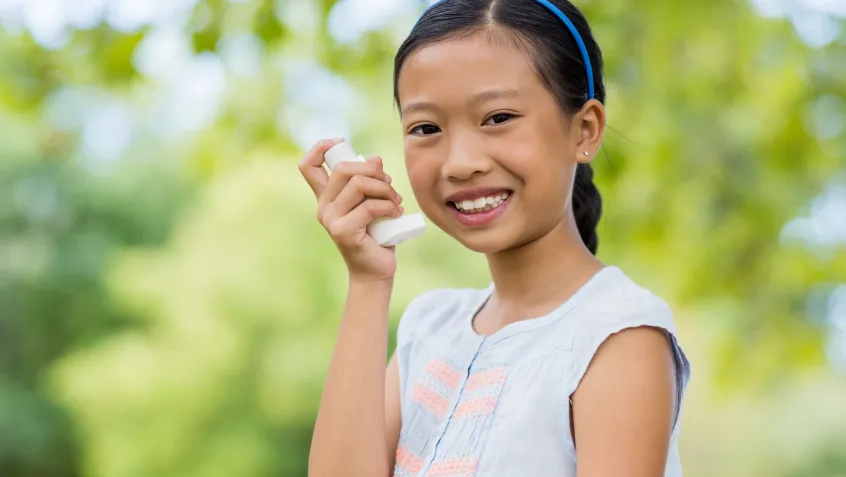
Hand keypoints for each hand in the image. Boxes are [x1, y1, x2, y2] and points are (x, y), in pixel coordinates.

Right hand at [298, 139, 403, 282]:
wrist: (376, 271)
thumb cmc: (377, 236)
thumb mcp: (375, 202)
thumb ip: (372, 181)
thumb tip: (375, 158)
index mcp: (327, 197)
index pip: (307, 165)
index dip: (321, 147)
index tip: (342, 144)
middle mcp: (324, 207)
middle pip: (343, 168)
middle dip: (373, 170)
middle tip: (389, 185)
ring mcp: (331, 219)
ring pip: (359, 184)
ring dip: (385, 188)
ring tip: (396, 201)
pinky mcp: (342, 231)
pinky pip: (369, 206)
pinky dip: (389, 205)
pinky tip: (396, 213)